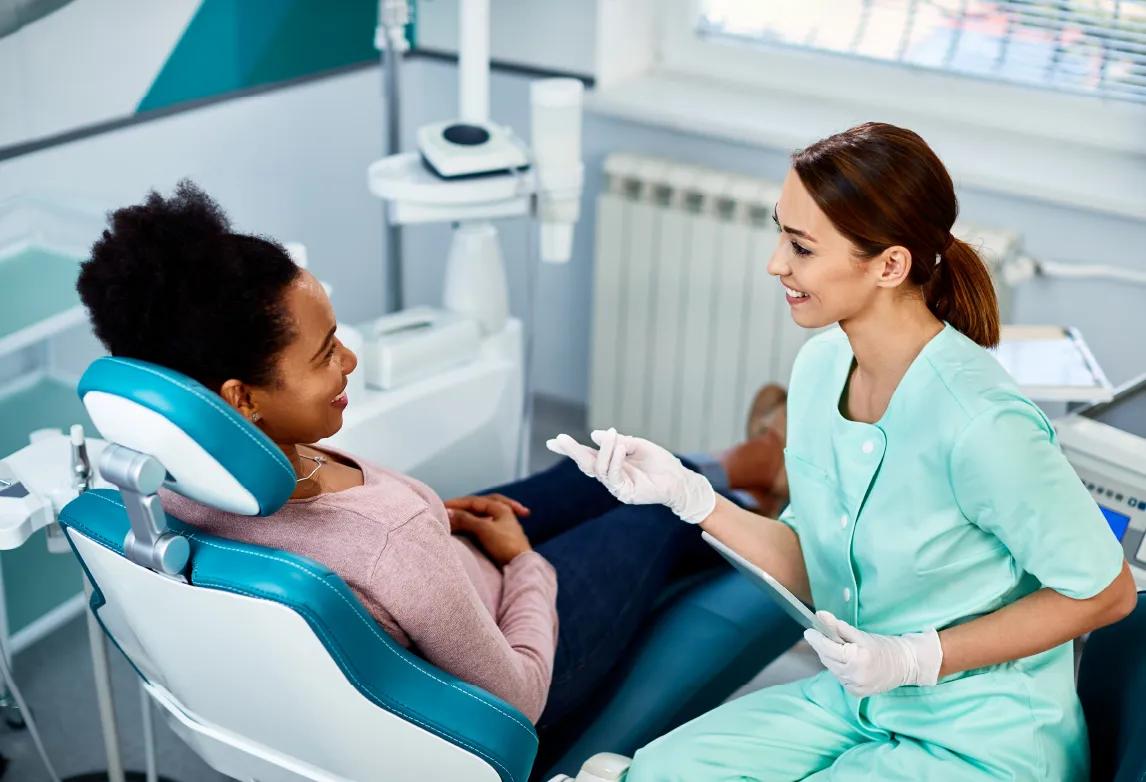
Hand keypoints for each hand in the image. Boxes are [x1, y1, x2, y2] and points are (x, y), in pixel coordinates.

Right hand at [446, 495, 531, 566]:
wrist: (520, 565)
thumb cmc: (504, 544)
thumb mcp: (483, 529)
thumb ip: (465, 519)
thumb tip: (448, 511)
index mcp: (500, 507)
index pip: (474, 501)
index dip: (457, 503)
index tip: (441, 506)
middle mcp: (502, 513)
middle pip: (478, 506)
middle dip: (463, 507)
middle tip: (447, 508)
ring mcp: (501, 525)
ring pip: (480, 515)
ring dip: (467, 516)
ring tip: (454, 520)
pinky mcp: (499, 538)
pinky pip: (482, 526)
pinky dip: (471, 525)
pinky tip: (466, 528)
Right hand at [546, 427, 715, 523]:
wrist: (679, 479)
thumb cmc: (660, 463)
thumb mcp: (638, 445)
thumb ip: (618, 441)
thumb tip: (595, 435)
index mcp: (612, 463)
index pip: (587, 455)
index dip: (570, 449)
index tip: (552, 441)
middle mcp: (610, 476)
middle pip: (586, 464)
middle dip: (573, 451)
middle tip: (560, 439)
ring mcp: (616, 486)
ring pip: (600, 469)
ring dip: (604, 450)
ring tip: (612, 435)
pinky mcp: (625, 493)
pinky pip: (614, 476)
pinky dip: (615, 460)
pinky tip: (620, 447)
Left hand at [803, 610, 942, 696]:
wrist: (906, 665)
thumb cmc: (884, 646)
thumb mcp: (862, 634)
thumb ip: (839, 627)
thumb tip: (820, 615)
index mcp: (857, 659)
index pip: (827, 648)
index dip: (816, 639)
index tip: (808, 631)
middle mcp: (855, 676)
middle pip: (827, 659)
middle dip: (823, 647)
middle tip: (823, 636)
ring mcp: (856, 687)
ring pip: (832, 669)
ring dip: (831, 658)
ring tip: (840, 649)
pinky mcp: (857, 693)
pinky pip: (840, 678)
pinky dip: (840, 669)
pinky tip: (848, 662)